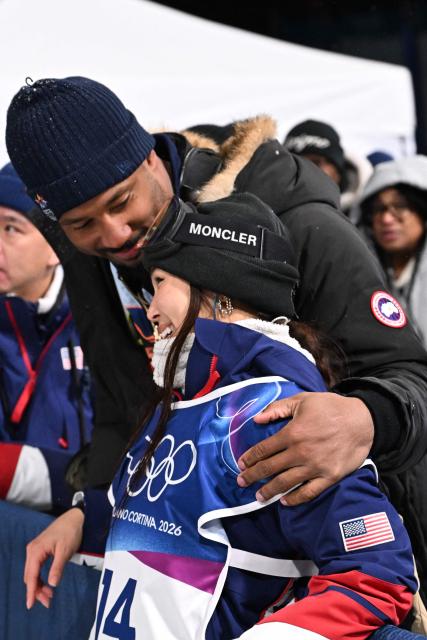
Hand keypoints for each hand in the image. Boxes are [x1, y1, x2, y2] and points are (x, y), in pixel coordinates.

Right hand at [24, 507, 84, 608]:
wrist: (74, 518)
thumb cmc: (70, 532)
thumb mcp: (65, 551)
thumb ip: (57, 567)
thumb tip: (52, 584)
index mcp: (36, 551)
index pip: (31, 576)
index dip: (31, 591)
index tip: (30, 605)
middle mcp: (32, 551)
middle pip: (30, 577)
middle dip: (37, 591)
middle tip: (48, 602)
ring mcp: (35, 550)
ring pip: (32, 573)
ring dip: (39, 585)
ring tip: (49, 596)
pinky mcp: (40, 550)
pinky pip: (36, 568)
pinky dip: (40, 578)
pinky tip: (48, 584)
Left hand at [237, 392, 373, 505]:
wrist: (362, 420)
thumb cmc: (331, 407)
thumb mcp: (302, 400)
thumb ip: (277, 409)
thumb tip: (256, 419)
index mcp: (292, 433)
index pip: (264, 449)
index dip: (250, 458)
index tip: (241, 464)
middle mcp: (301, 452)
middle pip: (270, 468)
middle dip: (253, 476)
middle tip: (241, 482)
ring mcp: (315, 467)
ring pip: (286, 483)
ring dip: (269, 491)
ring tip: (259, 496)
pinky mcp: (330, 477)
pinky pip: (309, 492)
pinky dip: (295, 499)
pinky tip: (285, 501)